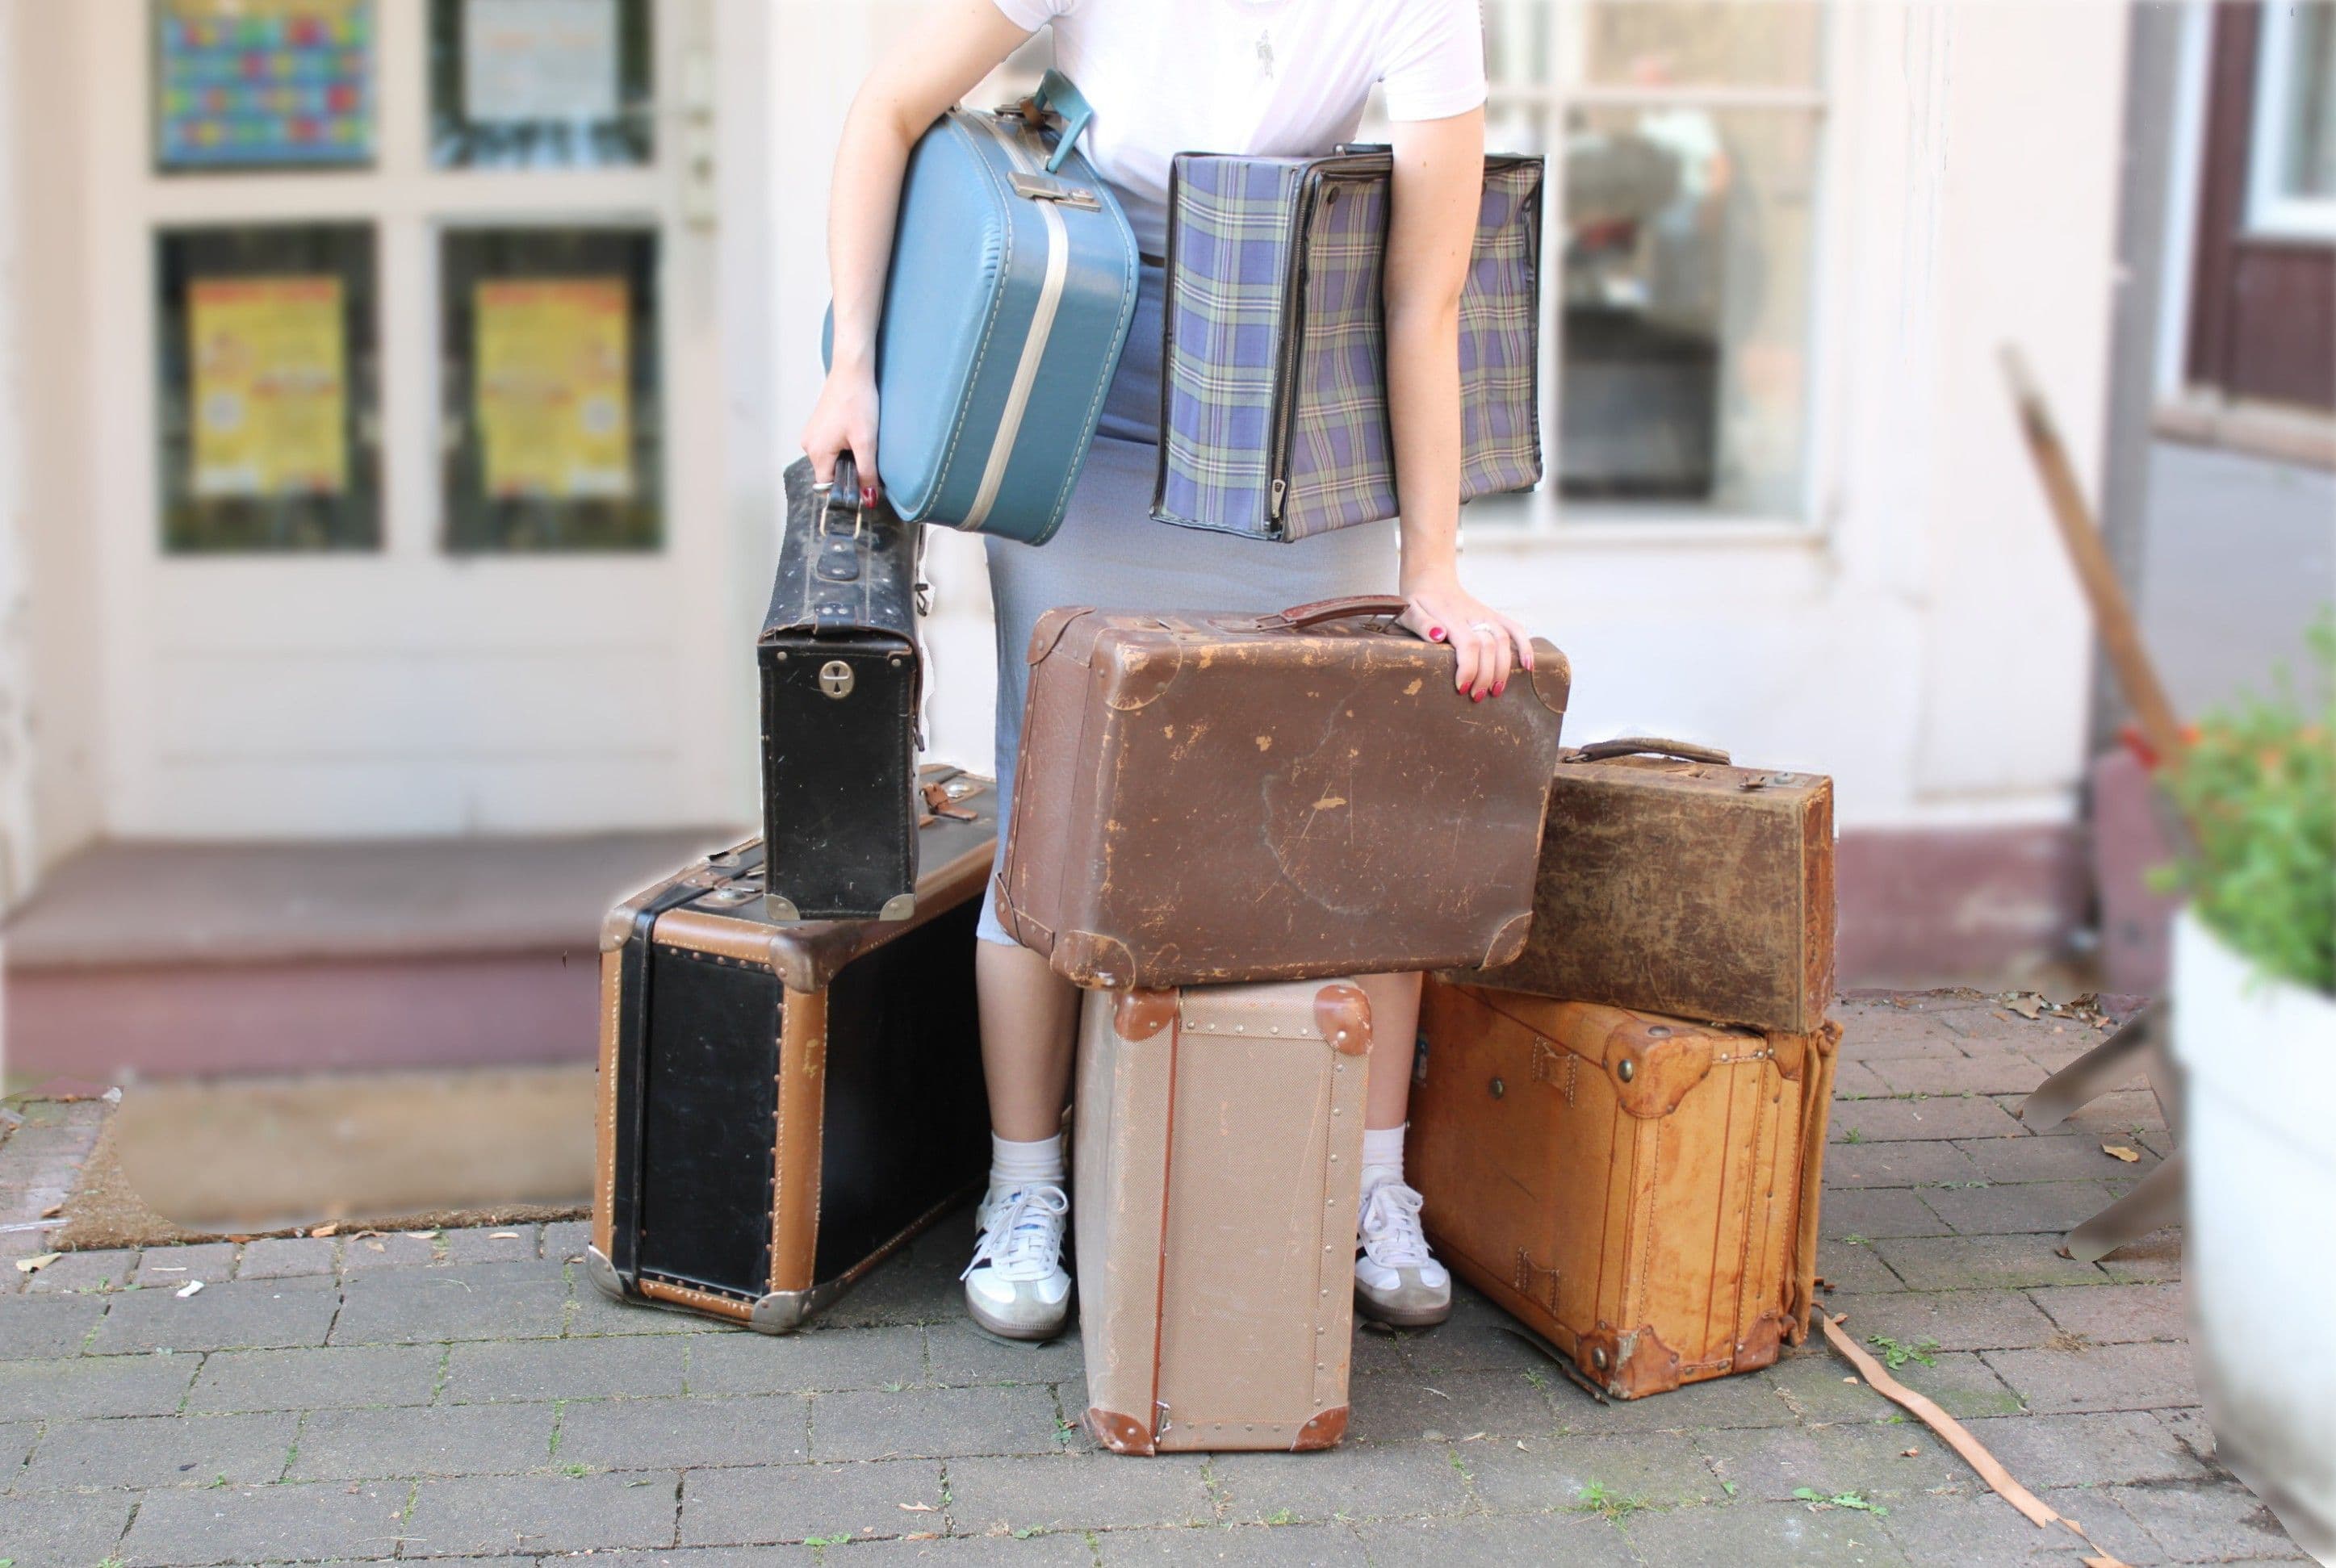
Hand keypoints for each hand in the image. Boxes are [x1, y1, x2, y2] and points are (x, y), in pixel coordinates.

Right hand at [800, 368, 880, 504]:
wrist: (852, 370)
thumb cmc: (857, 402)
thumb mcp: (866, 442)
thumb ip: (867, 473)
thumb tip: (869, 500)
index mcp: (816, 452)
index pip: (829, 485)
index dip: (847, 488)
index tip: (864, 484)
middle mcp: (808, 445)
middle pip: (830, 473)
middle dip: (849, 471)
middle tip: (867, 456)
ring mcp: (812, 434)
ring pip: (831, 459)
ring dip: (848, 457)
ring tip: (861, 440)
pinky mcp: (818, 426)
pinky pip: (830, 446)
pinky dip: (844, 446)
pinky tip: (855, 432)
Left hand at [1396, 572, 1534, 700]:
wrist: (1430, 579)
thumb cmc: (1417, 601)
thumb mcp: (1408, 610)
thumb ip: (1421, 623)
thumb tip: (1438, 636)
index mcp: (1451, 616)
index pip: (1469, 643)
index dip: (1469, 668)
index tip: (1462, 688)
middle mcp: (1472, 615)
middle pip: (1489, 645)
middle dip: (1486, 675)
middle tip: (1476, 696)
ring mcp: (1485, 614)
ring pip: (1503, 640)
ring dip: (1503, 668)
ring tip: (1496, 690)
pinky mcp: (1492, 616)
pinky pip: (1514, 628)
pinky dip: (1525, 646)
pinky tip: (1528, 666)